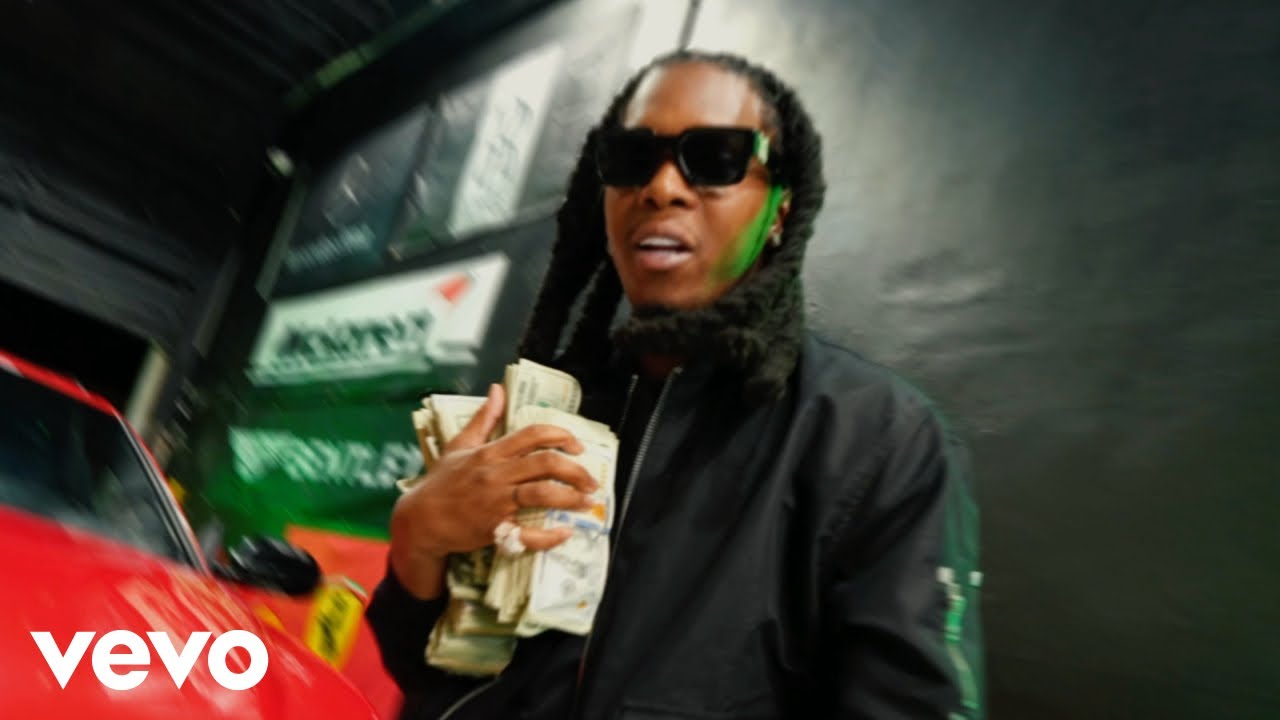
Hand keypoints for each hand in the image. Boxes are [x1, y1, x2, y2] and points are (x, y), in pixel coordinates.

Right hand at [389, 383, 598, 598]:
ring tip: (586, 502)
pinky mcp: (494, 529)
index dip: (561, 436)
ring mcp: (496, 502)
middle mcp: (497, 474)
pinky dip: (550, 536)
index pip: (533, 435)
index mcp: (491, 453)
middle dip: (576, 470)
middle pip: (546, 463)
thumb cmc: (441, 482)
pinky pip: (528, 534)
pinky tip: (565, 533)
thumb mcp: (459, 444)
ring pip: (543, 494)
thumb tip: (498, 389)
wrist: (420, 520)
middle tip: (591, 480)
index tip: (577, 446)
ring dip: (571, 497)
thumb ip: (484, 418)